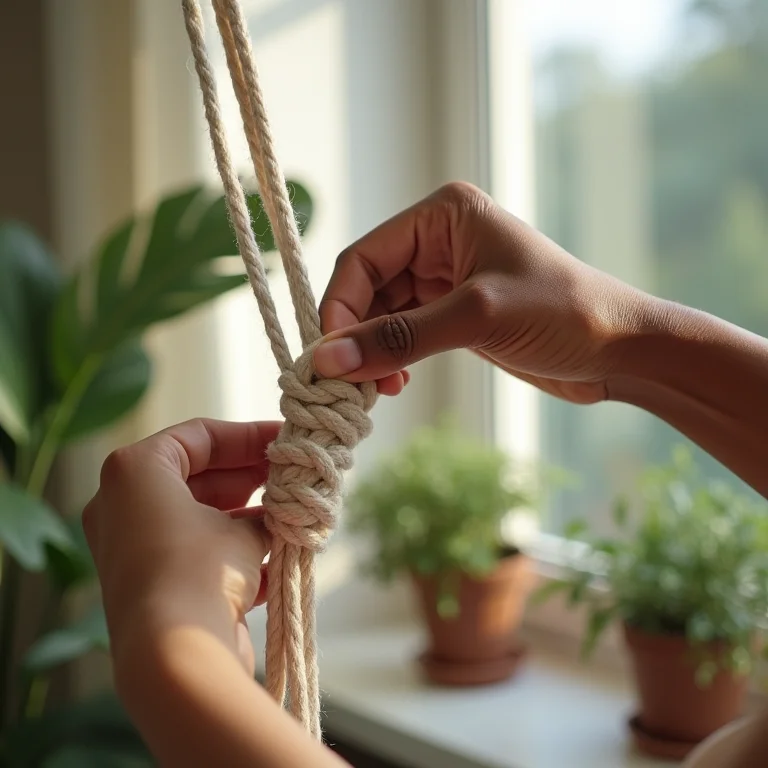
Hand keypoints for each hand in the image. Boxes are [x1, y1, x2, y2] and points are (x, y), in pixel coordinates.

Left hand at [83, 418, 279, 675]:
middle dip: (251, 477)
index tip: (286, 440)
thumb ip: (264, 508)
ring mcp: (134, 548)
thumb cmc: (201, 570)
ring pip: (200, 517)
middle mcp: (123, 506)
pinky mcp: (150, 586)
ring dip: (248, 515)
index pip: (199, 436)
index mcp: (134, 473)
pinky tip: (278, 550)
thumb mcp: (242, 527)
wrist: (175, 657)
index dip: (248, 436)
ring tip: (293, 511)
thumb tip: (284, 503)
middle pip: (199, 475)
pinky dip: (235, 549)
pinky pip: (197, 552)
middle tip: (294, 475)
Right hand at [314, 182, 654, 403]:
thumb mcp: (476, 318)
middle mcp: (438, 240)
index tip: (331, 358)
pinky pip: (403, 333)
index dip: (340, 308)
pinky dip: (391, 359)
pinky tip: (394, 383)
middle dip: (355, 335)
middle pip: (366, 287)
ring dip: (372, 352)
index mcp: (442, 215)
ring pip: (381, 314)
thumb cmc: (563, 313)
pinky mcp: (453, 313)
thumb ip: (399, 337)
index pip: (362, 258)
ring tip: (375, 390)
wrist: (620, 349)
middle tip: (350, 384)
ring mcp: (444, 278)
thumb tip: (328, 360)